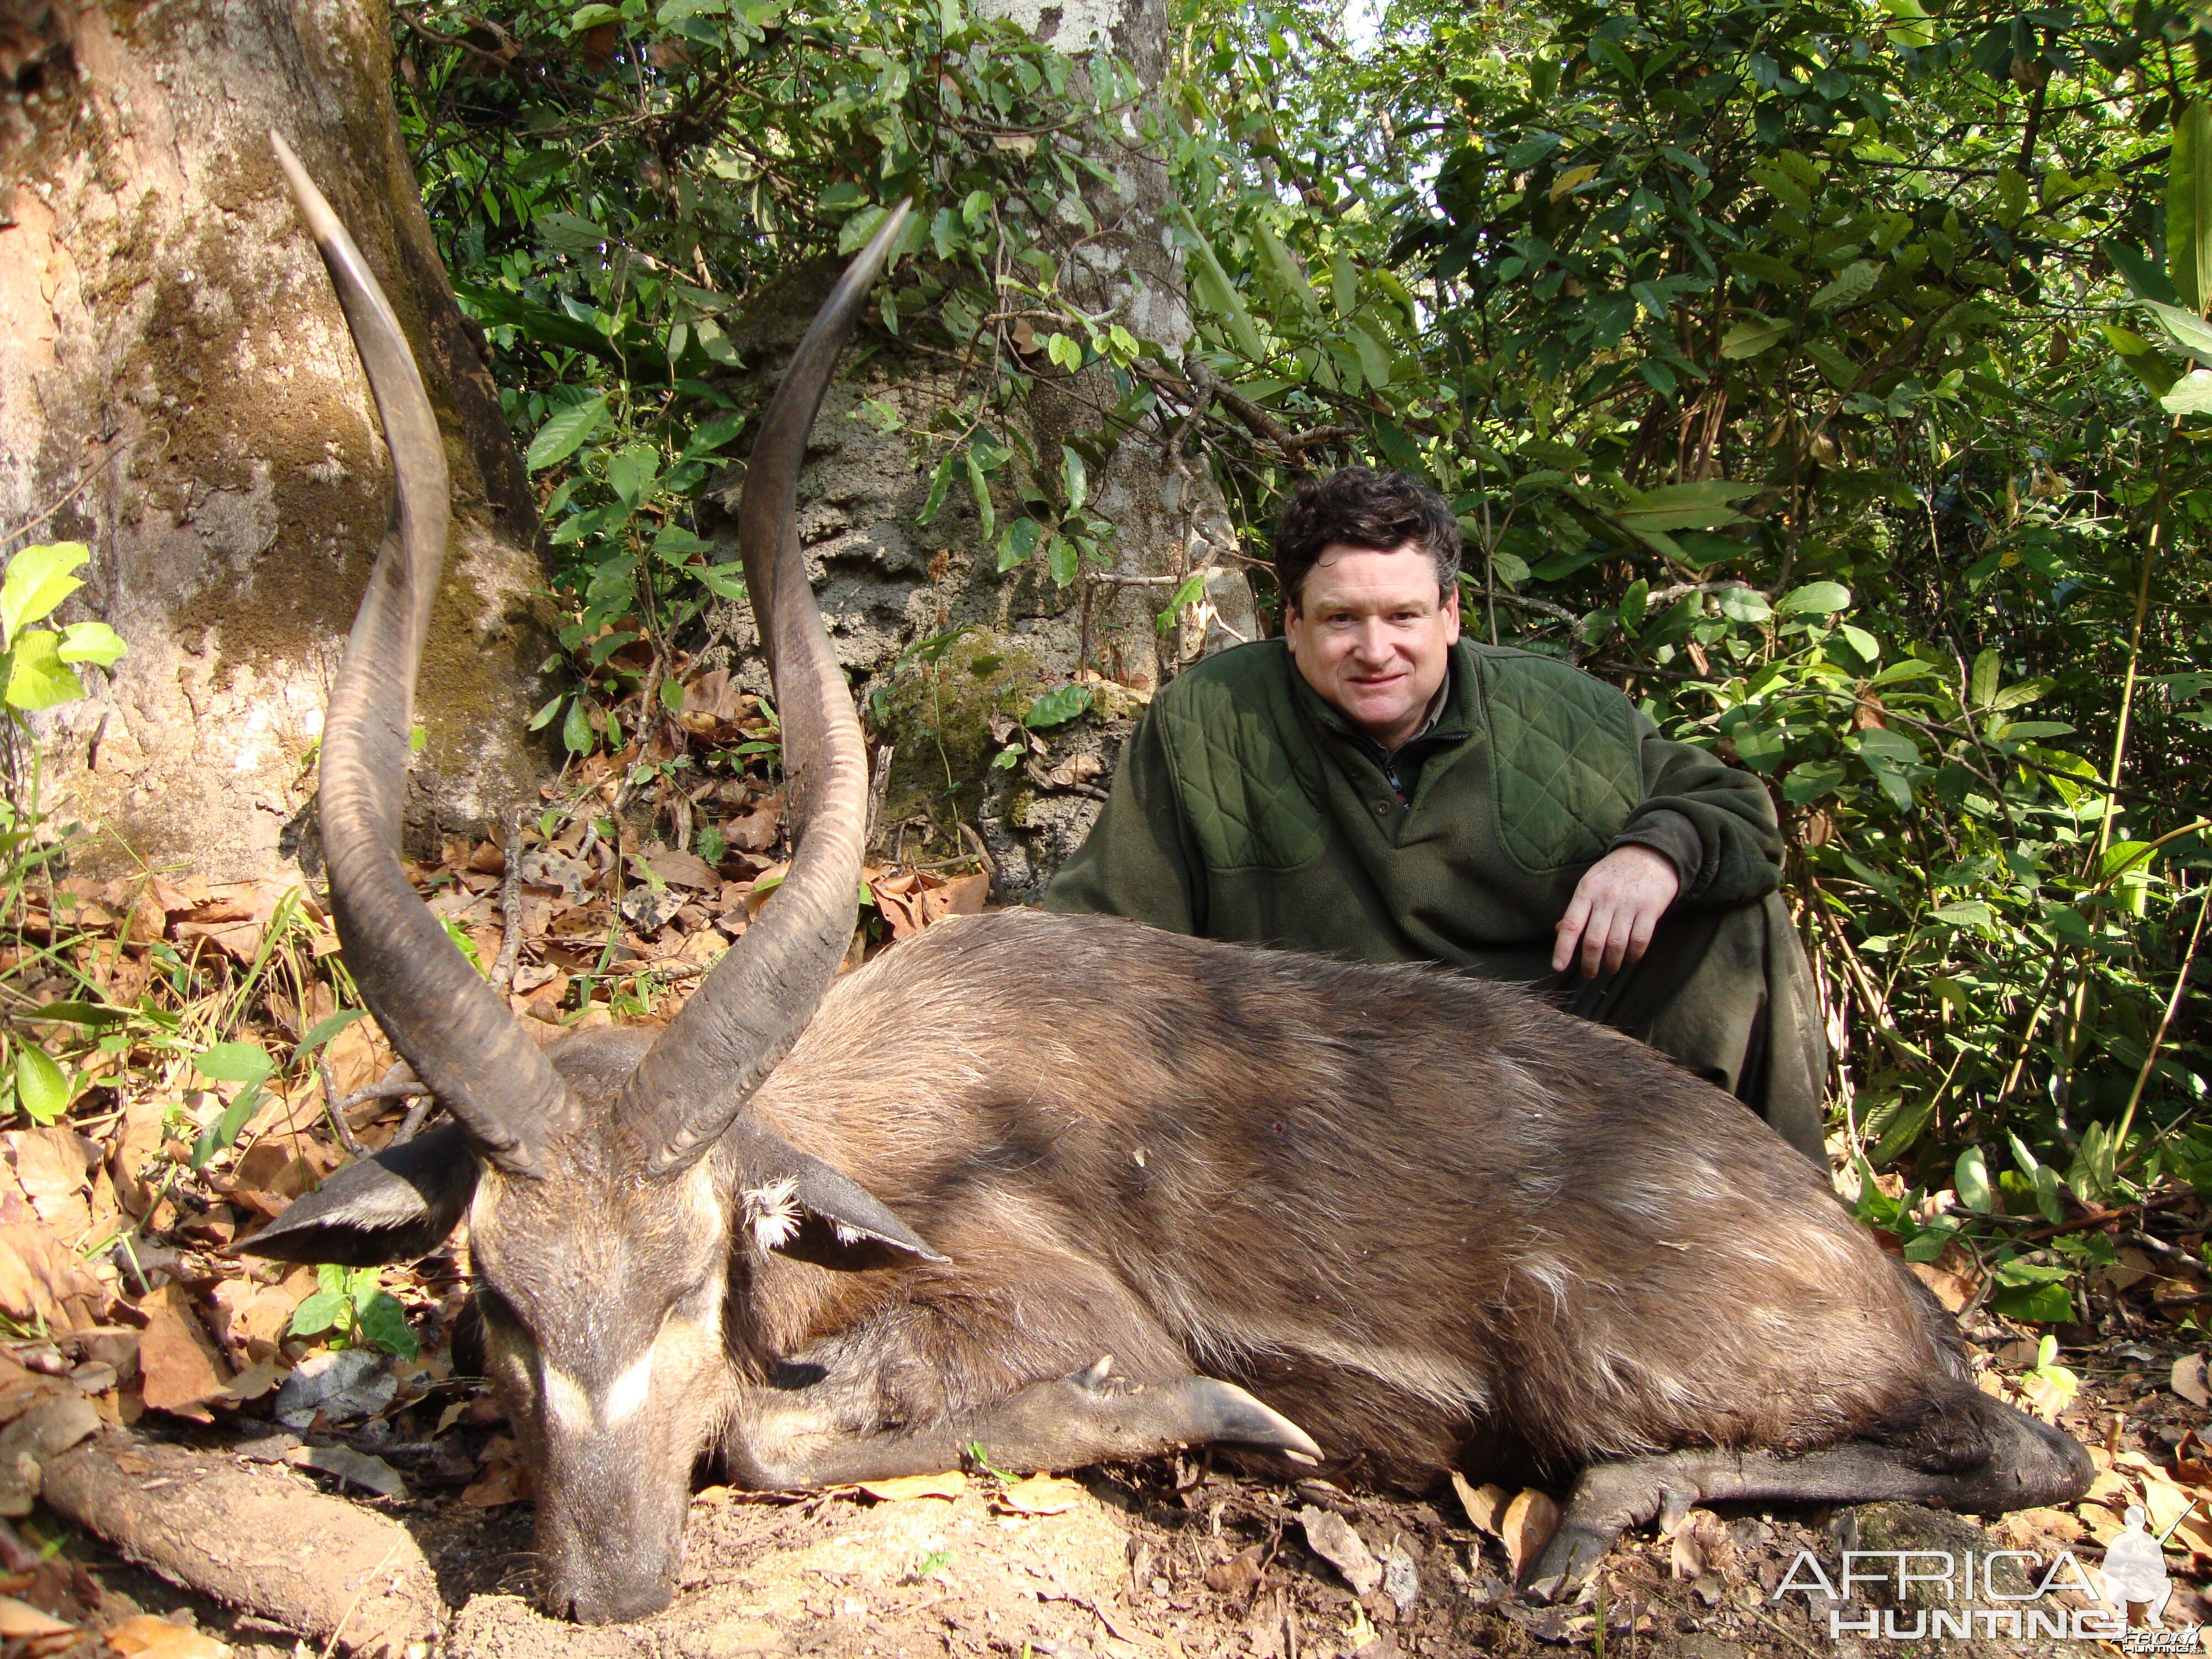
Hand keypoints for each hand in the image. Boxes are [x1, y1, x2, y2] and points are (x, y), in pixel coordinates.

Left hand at [1551, 845, 1680, 978]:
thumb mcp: (1591, 883)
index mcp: (1587, 891)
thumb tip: (1559, 931)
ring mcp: (1629, 904)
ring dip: (1612, 962)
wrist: (1651, 854)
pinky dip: (1633, 954)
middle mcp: (1606, 898)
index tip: (1558, 967)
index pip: (1571, 925)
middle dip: (1589, 963)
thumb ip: (1577, 908)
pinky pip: (1640, 940)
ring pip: (1616, 944)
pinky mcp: (1650, 909)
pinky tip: (1630, 958)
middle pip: (1593, 940)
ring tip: (1610, 967)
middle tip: (1589, 973)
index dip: (1563, 948)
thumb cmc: (1615, 873)